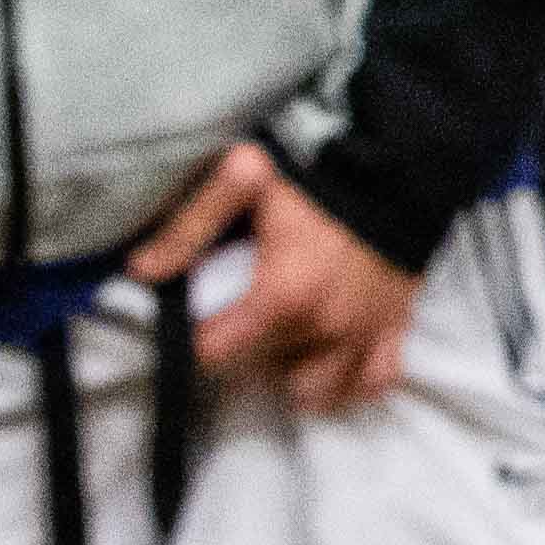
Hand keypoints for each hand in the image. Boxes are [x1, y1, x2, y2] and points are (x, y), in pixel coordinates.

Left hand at [129, 140, 419, 412]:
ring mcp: (365, 331)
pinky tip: (334, 362)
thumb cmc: (319, 166)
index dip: (194, 341)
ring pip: (320, 391)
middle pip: (263, 372)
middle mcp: (325, 327)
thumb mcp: (244, 179)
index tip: (194, 320)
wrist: (404, 153)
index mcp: (284, 297)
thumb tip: (140, 271)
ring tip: (283, 344)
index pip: (215, 353)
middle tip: (239, 315)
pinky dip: (352, 381)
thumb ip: (190, 226)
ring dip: (296, 375)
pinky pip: (375, 380)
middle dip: (245, 352)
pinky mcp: (397, 323)